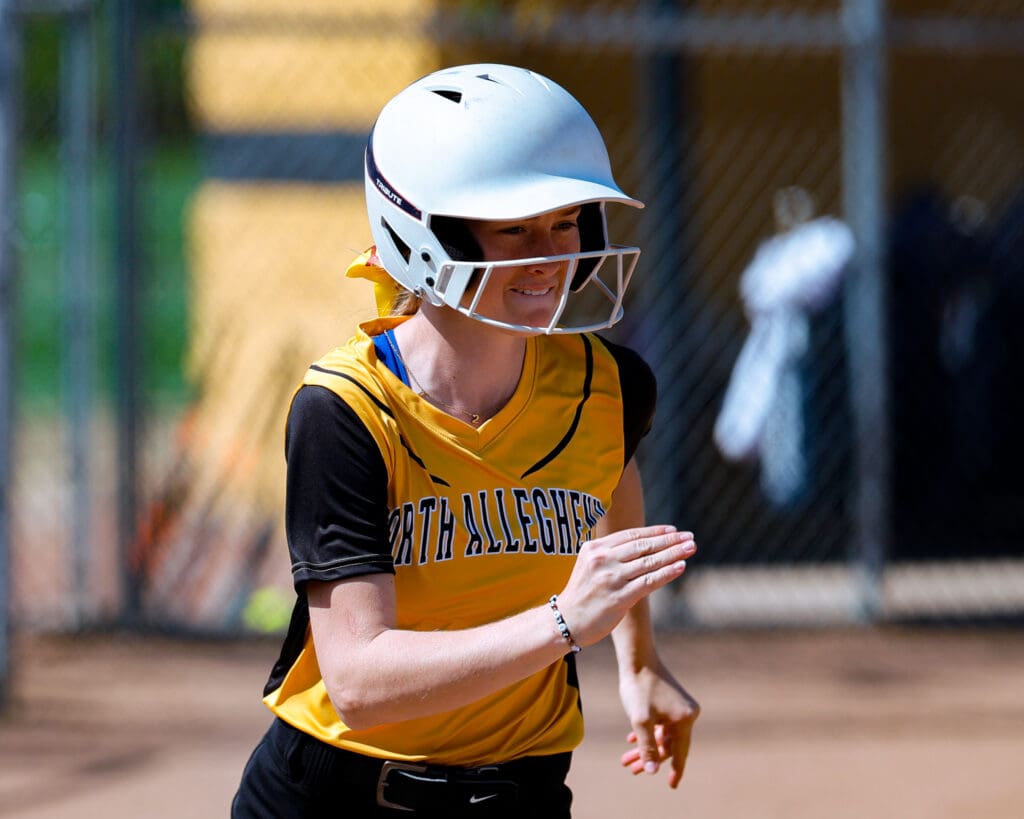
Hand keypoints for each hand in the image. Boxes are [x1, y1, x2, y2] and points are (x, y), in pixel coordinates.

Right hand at [555, 527, 694, 646]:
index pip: (631, 535)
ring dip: (674, 553)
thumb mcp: (590, 565)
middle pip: (643, 546)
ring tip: (691, 547)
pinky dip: (666, 573)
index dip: (655, 532)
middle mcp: (602, 560)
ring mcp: (610, 578)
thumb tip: (644, 546)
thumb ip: (611, 554)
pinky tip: (681, 566)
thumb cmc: (582, 594)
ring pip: (649, 562)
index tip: (673, 529)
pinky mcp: (618, 598)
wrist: (565, 621)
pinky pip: (648, 582)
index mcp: (595, 548)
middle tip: (689, 536)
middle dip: (669, 540)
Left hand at [618, 664, 699, 788]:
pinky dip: (648, 732)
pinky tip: (631, 739)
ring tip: (626, 759)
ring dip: (645, 746)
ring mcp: (681, 707)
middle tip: (631, 769)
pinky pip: (662, 723)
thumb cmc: (638, 687)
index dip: (675, 770)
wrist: (637, 657)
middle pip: (669, 743)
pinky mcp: (671, 701)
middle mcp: (688, 713)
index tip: (672, 786)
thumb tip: (652, 771)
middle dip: (649, 757)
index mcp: (686, 719)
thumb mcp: (640, 720)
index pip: (680, 751)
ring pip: (663, 734)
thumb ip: (647, 746)